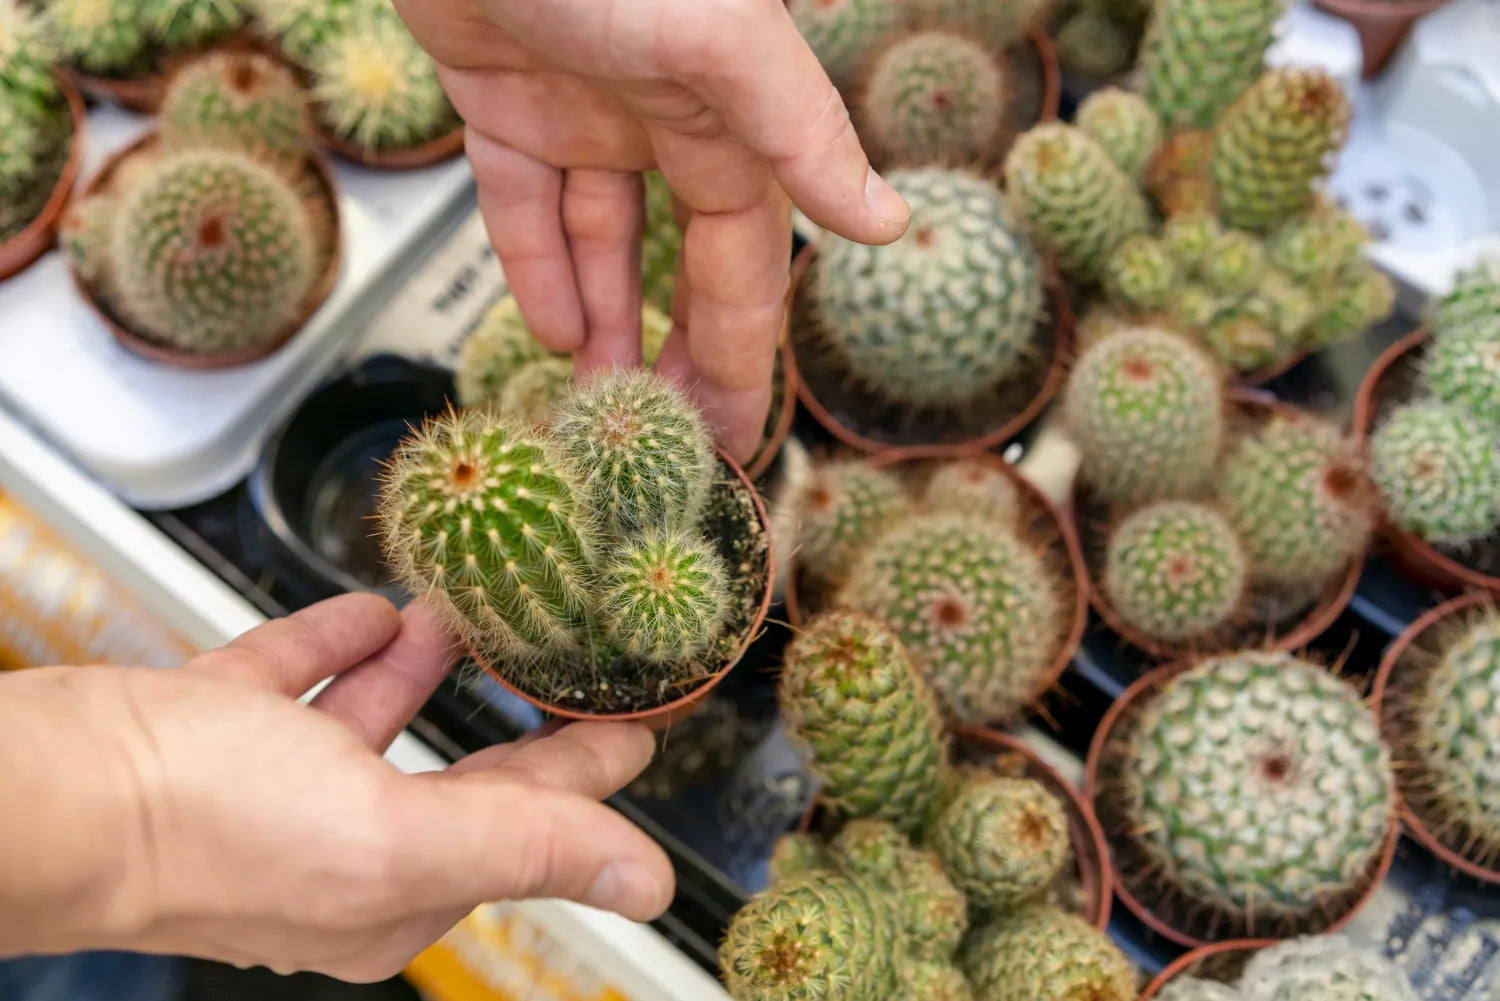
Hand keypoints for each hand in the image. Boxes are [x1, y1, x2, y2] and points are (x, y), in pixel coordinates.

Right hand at [0, 594, 671, 982]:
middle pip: (454, 782)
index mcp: (388, 889)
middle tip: (574, 676)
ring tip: (467, 618)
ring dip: (421, 670)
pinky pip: (295, 680)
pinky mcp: (211, 732)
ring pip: (369, 724)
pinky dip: (338, 646)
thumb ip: (527, 845)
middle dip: (515, 732)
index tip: (638, 733)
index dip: (584, 781)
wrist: (43, 787)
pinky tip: (374, 610)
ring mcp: (266, 791)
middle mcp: (332, 850)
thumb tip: (648, 884)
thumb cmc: (199, 823)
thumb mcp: (392, 835)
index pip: (518, 830)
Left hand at [394, 0, 911, 460]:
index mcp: (731, 111)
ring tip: (599, 404)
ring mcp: (582, 107)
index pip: (746, 258)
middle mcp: (665, 115)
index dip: (744, 348)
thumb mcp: (721, 39)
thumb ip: (800, 129)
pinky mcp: (501, 94)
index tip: (743, 433)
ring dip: (604, 319)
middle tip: (669, 442)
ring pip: (602, 239)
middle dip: (678, 351)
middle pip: (680, 262)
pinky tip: (548, 327)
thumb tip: (886, 224)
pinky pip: (522, 197)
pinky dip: (535, 258)